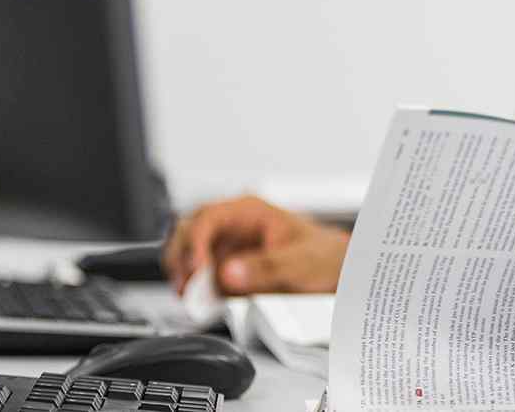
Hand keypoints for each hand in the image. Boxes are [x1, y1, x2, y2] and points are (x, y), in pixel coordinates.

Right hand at [162, 195, 350, 295]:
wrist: (334, 271)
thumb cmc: (323, 256)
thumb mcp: (301, 261)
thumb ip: (267, 267)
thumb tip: (230, 273)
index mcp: (249, 211)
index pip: (208, 218)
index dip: (195, 242)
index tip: (196, 269)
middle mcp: (232, 227)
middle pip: (187, 233)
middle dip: (180, 259)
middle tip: (188, 288)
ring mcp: (225, 249)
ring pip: (185, 255)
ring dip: (183, 277)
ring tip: (195, 300)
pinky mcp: (224, 271)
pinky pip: (198, 279)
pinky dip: (193, 291)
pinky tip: (203, 304)